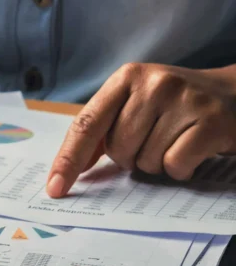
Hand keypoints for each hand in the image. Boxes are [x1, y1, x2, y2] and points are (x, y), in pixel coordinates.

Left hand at [47, 63, 235, 197]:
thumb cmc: (177, 106)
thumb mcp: (138, 103)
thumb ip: (104, 130)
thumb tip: (71, 168)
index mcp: (127, 78)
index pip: (86, 124)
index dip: (68, 159)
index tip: (55, 188)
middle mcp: (153, 83)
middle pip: (117, 149)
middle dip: (130, 157)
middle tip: (154, 141)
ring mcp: (184, 100)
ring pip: (145, 160)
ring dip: (156, 163)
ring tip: (175, 141)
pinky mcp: (211, 121)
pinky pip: (174, 165)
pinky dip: (180, 169)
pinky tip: (192, 151)